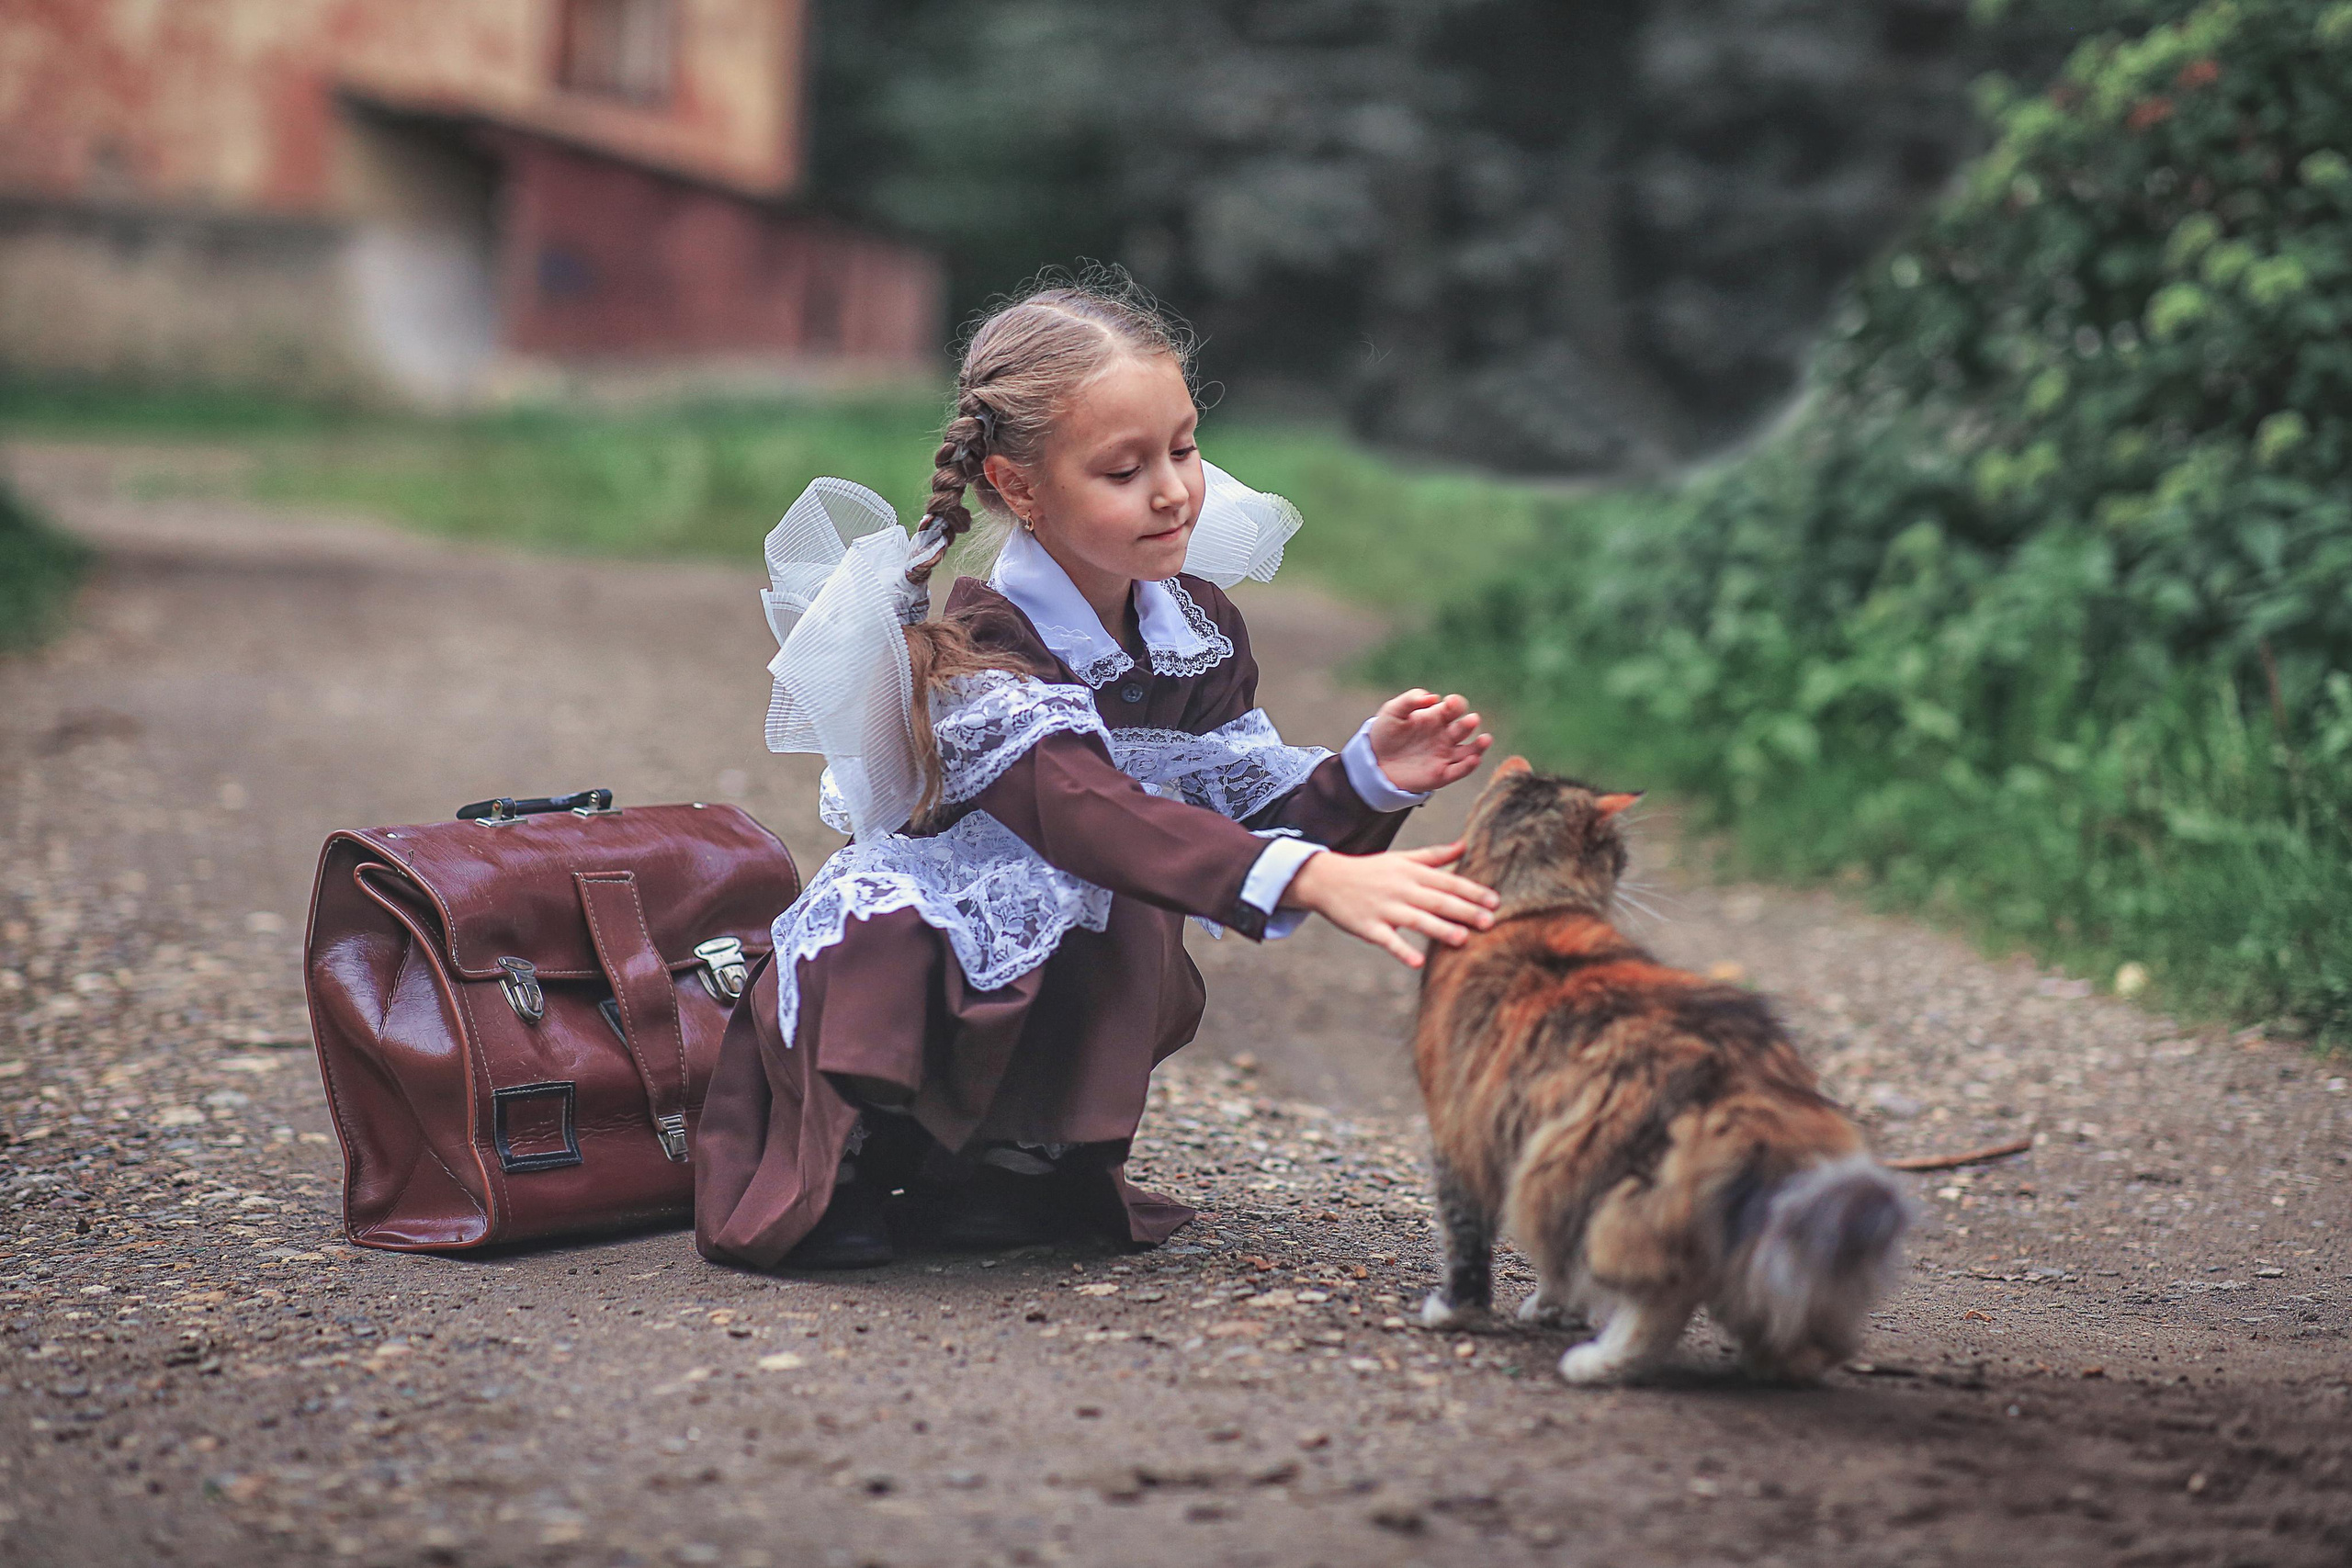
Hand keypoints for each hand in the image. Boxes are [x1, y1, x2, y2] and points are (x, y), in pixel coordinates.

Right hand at [1282, 841, 1498, 967]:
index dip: (1472, 891)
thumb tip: (1465, 844)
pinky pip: (1387, 940)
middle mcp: (1401, 889)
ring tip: (1462, 939)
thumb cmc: (1370, 870)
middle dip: (1464, 911)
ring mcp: (1384, 908)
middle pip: (1437, 900)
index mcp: (1411, 872)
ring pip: (1416, 919)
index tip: (1495, 901)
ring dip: (1439, 929)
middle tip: (1490, 922)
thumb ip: (1434, 856)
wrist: (1326, 879)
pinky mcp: (1368, 927)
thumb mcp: (1402, 859)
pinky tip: (1418, 962)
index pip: (1447, 881)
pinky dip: (1401, 950)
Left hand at [1367, 690, 1491, 794]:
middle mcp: (1446, 735)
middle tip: (1471, 720)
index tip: (1450, 703)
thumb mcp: (1393, 711)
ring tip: (1485, 739)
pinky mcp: (1441, 774)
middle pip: (1464, 728)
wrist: (1375, 761)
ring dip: (1479, 746)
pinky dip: (1468, 766)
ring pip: (1469, 751)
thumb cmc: (1386, 732)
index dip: (1456, 704)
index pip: (1455, 708)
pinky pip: (1459, 771)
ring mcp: (1445, 755)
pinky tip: (1474, 759)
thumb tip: (1433, 697)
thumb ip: (1410, 700)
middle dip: (1468, 723)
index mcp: (1437, 717)